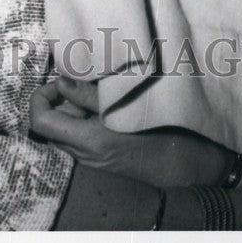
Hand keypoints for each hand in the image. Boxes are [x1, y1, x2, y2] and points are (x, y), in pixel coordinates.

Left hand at [30, 77, 229, 188]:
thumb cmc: (171, 133)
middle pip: (53, 123)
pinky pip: (85, 133)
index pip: (41, 121)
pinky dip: (90, 115)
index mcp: (90, 142)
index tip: (60, 77)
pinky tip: (113, 100)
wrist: (200, 166)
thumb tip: (61, 80)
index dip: (42, 96)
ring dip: (78, 104)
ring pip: (69, 128)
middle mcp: (88, 155)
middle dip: (63, 96)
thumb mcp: (131, 107)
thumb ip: (92, 95)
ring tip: (103, 85)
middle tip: (86, 76)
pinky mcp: (108, 157)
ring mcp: (97, 159)